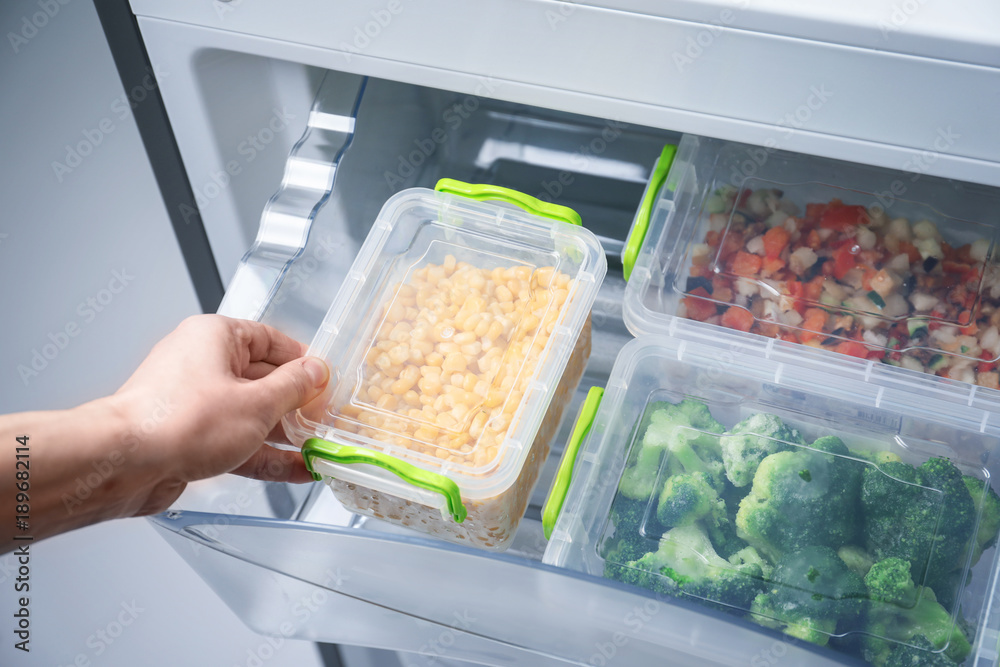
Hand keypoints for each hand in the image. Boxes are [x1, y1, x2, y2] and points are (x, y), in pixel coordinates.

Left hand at [109, 315, 329, 514]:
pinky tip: (294, 470)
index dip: (302, 362)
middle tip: (326, 419)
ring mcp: (194, 403)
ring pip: (250, 414)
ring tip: (317, 448)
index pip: (271, 340)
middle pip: (262, 379)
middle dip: (296, 403)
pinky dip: (263, 454)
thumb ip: (294, 388)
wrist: (123, 464)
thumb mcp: (257, 403)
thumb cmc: (179, 422)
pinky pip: (236, 440)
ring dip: (284, 434)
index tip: (326, 381)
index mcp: (215, 337)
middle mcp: (202, 364)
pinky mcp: (189, 438)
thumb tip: (316, 373)